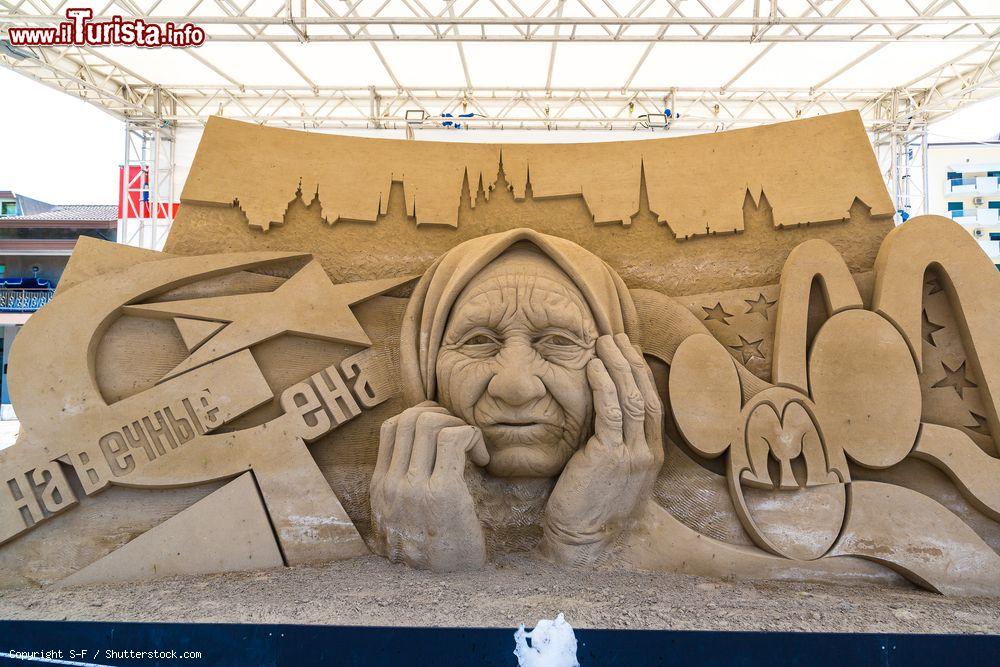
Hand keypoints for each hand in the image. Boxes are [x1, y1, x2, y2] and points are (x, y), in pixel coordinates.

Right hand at [369, 402, 490, 571]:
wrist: (446, 593)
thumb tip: (420, 463)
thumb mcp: (404, 524)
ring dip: (457, 424)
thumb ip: (405, 494)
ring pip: (428, 422)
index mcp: (381, 488)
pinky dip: (472, 438)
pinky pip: (453, 439)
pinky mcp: (442, 493)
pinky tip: (483, 460)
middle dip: (441, 414)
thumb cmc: (435, 557)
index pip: (391, 428)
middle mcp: (391, 485)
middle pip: (410, 418)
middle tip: (461, 434)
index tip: (444, 429)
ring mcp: (413, 488)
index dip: (421, 415)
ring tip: (472, 447)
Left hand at [540, 333, 663, 564]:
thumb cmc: (590, 509)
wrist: (585, 542)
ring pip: (630, 399)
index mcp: (650, 456)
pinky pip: (609, 412)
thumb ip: (610, 446)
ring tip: (604, 342)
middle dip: (631, 361)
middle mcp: (646, 453)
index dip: (639, 374)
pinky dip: (603, 385)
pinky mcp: (609, 458)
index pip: (651, 405)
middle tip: (616, 336)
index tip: (626, 351)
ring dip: (617, 365)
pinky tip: (593, 367)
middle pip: (645, 395)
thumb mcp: (610, 475)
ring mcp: (631, 455)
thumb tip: (596, 420)